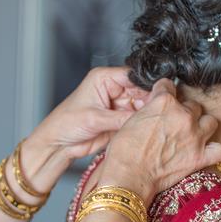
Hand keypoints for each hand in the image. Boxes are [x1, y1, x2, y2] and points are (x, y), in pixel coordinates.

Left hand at [16, 67, 150, 193]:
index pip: (134, 76)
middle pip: (142, 91)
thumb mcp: (95, 118)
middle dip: (150, 101)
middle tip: (159, 112)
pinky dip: (142, 124)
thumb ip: (122, 118)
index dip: (148, 85)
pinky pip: (137, 120)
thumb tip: (145, 116)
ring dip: (147, 114)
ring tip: (152, 121)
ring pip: (142, 106)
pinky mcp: (120, 119)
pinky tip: (146, 128)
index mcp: (104, 78)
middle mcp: (113, 89)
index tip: (161, 94)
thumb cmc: (66, 124)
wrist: (59, 144)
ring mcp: (118, 105)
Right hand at [101, 79, 220, 205]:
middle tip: (174, 124)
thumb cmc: (123, 152)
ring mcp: (194, 136)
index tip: (162, 100)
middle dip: (184, 112)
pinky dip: (215, 151)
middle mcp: (183, 116)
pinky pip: (220, 150)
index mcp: (164, 102)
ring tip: (193, 135)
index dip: (164, 93)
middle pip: (192, 105)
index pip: (169, 85)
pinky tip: (206, 152)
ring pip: (210, 122)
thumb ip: (149, 110)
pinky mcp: (199, 157)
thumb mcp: (131, 120)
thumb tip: (154, 108)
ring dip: (202, 126)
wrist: (128, 176)